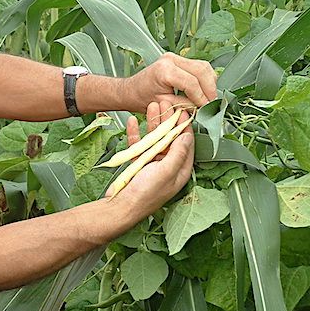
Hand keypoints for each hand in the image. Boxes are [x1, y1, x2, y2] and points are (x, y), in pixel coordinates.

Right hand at [106, 102, 194, 217]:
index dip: (184, 126)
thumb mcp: (166, 172)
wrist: (121, 207)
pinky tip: (132, 121)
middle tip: (166, 103)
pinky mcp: (138, 163)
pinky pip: (139, 145)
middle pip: (170, 138)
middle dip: (168, 120)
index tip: (183, 110)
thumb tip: (188, 137)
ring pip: (154, 139)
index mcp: (180, 170)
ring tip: (151, 106)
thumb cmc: (145, 194)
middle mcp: (168, 166)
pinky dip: (135, 133)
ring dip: (152, 123)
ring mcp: (152, 164)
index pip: (186, 144)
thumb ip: (178, 153)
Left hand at [125, 52, 217, 111]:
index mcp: (164, 71)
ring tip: (209, 99)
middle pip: (201, 71)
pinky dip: (205, 79)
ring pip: (203, 66)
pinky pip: (198, 66)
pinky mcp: (178, 59)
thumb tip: (202, 108)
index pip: (192, 83)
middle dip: (210, 89)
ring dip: (210, 83)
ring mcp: (174, 57)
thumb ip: (184, 105)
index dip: (202, 97)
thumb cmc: (141, 99)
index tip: (207, 109)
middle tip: (212, 105)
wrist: (131, 91)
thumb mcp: (164, 105)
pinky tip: (204, 91)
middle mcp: (171, 59)